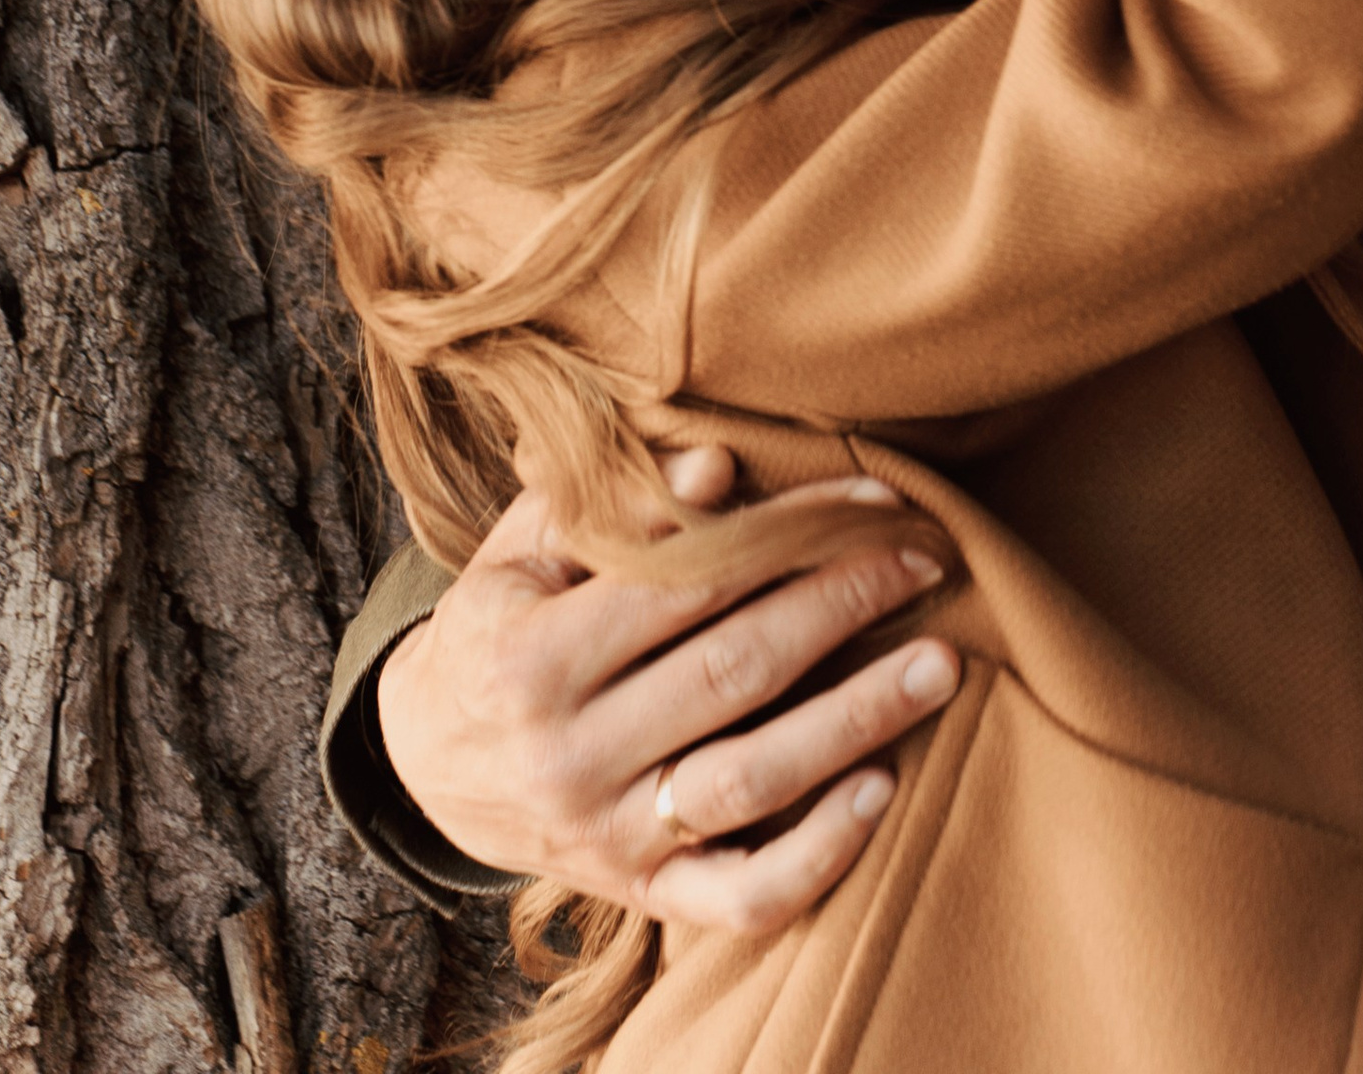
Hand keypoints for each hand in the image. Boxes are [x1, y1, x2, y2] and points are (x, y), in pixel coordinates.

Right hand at [376, 460, 961, 931]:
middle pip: (732, 673)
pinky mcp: (641, 896)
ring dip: (855, 722)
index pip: (686, 584)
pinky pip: (739, 896)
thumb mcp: (521, 552)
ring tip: (938, 666)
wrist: (425, 763)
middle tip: (924, 564)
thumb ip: (614, 506)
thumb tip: (719, 465)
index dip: (786, 537)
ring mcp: (608, 837)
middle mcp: (569, 756)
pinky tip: (881, 793)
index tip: (871, 503)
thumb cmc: (495, 629)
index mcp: (532, 658)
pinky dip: (816, 856)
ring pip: (750, 780)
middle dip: (840, 610)